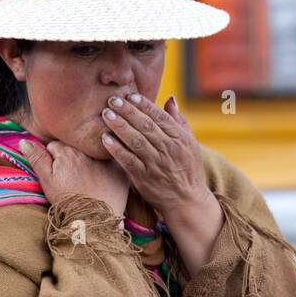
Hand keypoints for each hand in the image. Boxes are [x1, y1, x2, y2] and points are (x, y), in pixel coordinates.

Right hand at [19, 138, 128, 215]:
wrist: (95, 222)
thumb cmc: (68, 202)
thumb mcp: (47, 181)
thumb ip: (37, 158)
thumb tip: (24, 140)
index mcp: (68, 151)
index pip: (56, 145)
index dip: (55, 159)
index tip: (60, 173)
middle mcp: (88, 151)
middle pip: (76, 147)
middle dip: (73, 157)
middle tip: (74, 178)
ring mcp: (107, 160)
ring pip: (93, 153)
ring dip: (90, 161)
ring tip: (88, 181)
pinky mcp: (120, 171)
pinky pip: (111, 164)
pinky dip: (106, 171)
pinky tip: (103, 184)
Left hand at [99, 93, 223, 274]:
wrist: (186, 200)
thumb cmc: (187, 169)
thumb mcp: (190, 143)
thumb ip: (179, 121)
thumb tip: (169, 99)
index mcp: (180, 139)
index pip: (160, 117)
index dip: (144, 105)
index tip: (130, 96)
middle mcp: (169, 150)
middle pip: (145, 126)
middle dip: (128, 111)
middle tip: (112, 100)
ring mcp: (156, 164)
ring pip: (136, 141)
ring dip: (119, 126)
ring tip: (106, 114)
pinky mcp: (144, 178)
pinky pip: (128, 161)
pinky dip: (117, 149)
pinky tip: (105, 139)